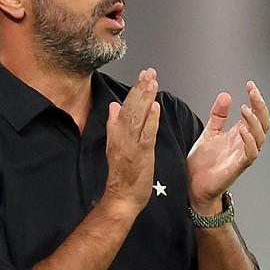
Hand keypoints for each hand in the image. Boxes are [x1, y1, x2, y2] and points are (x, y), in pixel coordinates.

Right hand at [104, 68, 160, 214]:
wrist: (121, 197)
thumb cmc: (122, 176)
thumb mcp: (114, 146)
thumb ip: (114, 125)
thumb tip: (114, 106)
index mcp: (116, 134)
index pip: (126, 107)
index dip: (134, 90)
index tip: (142, 76)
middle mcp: (122, 136)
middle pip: (131, 108)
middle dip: (140, 88)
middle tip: (148, 72)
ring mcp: (131, 145)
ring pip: (137, 117)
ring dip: (145, 98)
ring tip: (152, 82)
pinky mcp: (141, 155)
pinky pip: (146, 134)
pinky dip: (150, 120)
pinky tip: (155, 107)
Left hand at [186, 81, 269, 211]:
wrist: (193, 186)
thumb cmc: (203, 163)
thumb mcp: (209, 133)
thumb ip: (219, 116)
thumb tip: (226, 95)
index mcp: (239, 135)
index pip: (254, 114)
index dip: (255, 100)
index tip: (250, 85)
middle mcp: (244, 144)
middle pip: (263, 123)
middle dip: (260, 107)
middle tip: (253, 93)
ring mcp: (242, 155)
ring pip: (260, 137)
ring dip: (254, 122)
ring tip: (245, 109)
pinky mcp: (237, 167)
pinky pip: (250, 154)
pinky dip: (249, 141)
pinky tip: (243, 130)